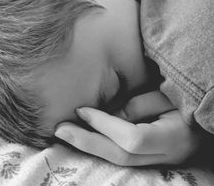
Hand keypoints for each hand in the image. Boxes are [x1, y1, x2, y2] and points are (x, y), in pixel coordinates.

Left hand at [54, 91, 202, 165]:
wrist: (198, 120)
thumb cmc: (184, 100)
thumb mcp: (164, 97)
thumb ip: (135, 107)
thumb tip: (103, 117)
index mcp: (173, 138)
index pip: (131, 138)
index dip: (104, 125)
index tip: (81, 110)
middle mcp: (165, 156)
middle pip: (120, 156)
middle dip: (87, 142)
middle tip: (60, 129)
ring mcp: (158, 162)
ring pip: (118, 161)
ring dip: (89, 146)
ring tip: (65, 134)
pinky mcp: (149, 161)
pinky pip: (120, 157)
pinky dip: (100, 146)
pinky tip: (83, 136)